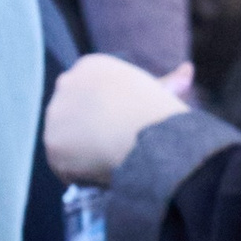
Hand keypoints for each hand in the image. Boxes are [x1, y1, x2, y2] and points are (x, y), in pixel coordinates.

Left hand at [43, 54, 192, 183]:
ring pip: (67, 140)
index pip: (90, 92)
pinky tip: (102, 172)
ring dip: (84, 153)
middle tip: (118, 146)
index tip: (126, 126)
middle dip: (90, 130)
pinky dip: (81, 174)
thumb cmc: (162, 111)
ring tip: (112, 161)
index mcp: (92, 66)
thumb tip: (188, 69)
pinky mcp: (53, 144)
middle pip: (73, 114)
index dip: (108, 113)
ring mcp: (56, 114)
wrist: (151, 135)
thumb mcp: (162, 92)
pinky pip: (64, 166)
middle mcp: (66, 83)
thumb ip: (165, 84)